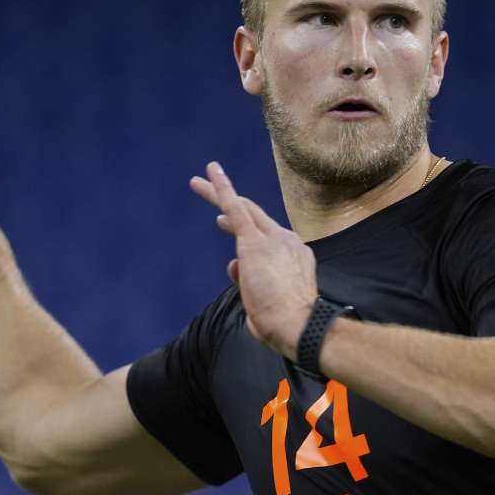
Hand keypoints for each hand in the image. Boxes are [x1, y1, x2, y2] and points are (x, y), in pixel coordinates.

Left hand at [190, 162, 315, 358]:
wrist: (298, 323)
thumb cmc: (286, 323)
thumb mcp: (265, 300)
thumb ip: (249, 281)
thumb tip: (233, 265)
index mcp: (293, 256)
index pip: (264, 239)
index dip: (241, 230)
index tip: (223, 224)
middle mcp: (284, 240)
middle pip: (254, 215)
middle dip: (230, 200)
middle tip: (209, 186)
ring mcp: (271, 238)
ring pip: (240, 208)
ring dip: (216, 194)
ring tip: (196, 182)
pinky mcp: (254, 241)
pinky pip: (235, 208)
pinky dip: (222, 188)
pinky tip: (212, 171)